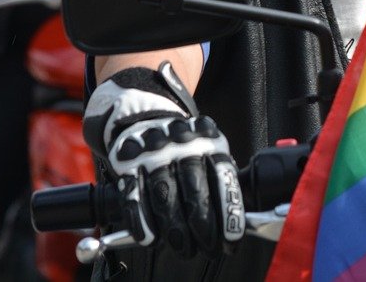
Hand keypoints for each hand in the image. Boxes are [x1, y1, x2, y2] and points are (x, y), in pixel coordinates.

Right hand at [83, 62, 243, 257]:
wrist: (145, 118)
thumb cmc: (185, 146)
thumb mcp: (209, 150)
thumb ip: (221, 177)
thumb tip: (237, 217)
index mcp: (209, 140)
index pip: (222, 175)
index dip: (229, 209)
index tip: (232, 236)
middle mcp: (182, 144)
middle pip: (194, 187)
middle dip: (203, 223)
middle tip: (208, 247)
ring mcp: (153, 153)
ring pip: (164, 194)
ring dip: (175, 228)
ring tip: (184, 248)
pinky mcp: (128, 163)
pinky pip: (134, 196)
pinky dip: (142, 221)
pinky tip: (152, 239)